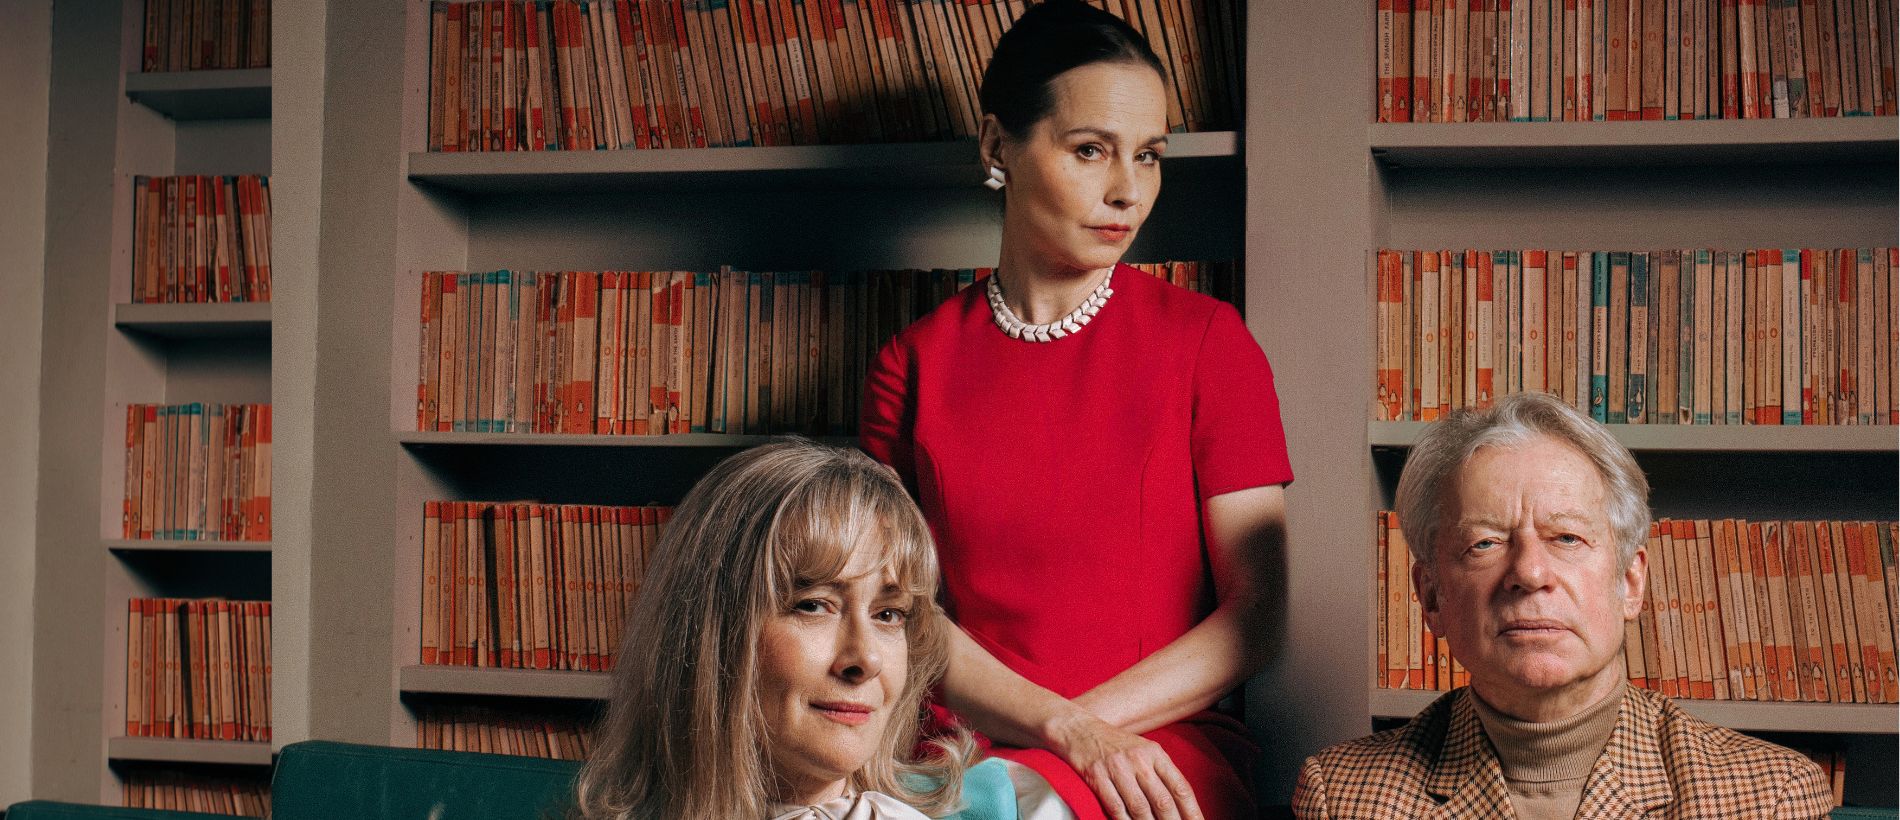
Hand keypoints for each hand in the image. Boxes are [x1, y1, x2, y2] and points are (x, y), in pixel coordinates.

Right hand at [1047, 711, 1203, 819]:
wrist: (1080, 730)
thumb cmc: (1115, 744)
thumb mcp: (1144, 750)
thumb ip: (1161, 773)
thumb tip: (1180, 803)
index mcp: (1155, 753)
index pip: (1180, 787)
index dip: (1192, 811)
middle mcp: (1139, 760)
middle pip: (1162, 800)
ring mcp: (1117, 768)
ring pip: (1140, 807)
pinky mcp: (1097, 777)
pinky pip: (1115, 807)